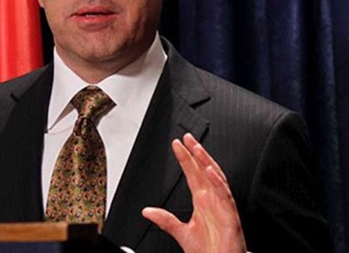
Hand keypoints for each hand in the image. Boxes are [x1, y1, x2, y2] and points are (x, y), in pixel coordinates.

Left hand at [141, 133, 246, 252]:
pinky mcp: (230, 216)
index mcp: (202, 202)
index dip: (185, 158)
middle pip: (204, 170)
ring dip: (206, 162)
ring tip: (197, 148)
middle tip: (187, 137)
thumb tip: (147, 211)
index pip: (193, 174)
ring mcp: (222, 206)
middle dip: (196, 152)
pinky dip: (219, 182)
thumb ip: (165, 220)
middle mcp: (213, 201)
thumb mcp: (181, 233)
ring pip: (216, 178)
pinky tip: (209, 171)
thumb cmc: (209, 250)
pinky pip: (225, 195)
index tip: (177, 145)